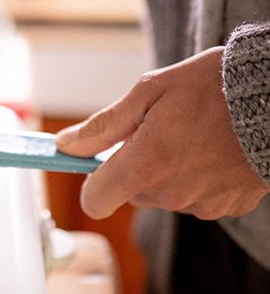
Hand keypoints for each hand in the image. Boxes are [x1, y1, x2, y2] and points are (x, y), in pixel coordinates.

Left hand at [55, 47, 269, 219]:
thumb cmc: (215, 86)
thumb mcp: (150, 92)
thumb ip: (103, 126)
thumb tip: (65, 145)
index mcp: (146, 165)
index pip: (95, 200)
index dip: (92, 181)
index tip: (98, 160)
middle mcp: (171, 193)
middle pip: (130, 192)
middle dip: (135, 165)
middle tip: (158, 130)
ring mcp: (202, 204)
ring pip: (162, 194)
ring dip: (166, 171)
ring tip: (193, 135)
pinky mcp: (228, 207)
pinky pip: (195, 198)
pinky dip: (196, 178)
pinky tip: (215, 150)